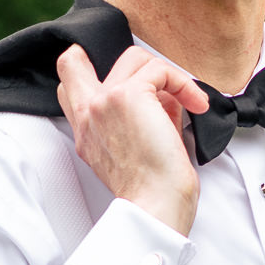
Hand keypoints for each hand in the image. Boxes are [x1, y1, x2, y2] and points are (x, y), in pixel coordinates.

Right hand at [56, 43, 208, 236]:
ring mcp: (104, 101)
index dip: (95, 74)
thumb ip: (141, 116)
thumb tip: (166, 93)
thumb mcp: (136, 148)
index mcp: (85, 131)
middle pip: (75, 59)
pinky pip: (160, 69)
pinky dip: (184, 83)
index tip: (135, 86)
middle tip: (157, 80)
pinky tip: (196, 104)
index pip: (67, 86)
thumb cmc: (152, 191)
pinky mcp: (128, 95)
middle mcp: (87, 114)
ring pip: (133, 57)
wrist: (155, 206)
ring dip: (167, 75)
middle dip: (115, 62)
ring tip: (187, 100)